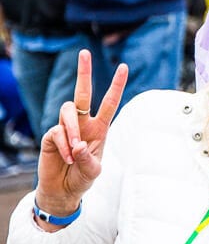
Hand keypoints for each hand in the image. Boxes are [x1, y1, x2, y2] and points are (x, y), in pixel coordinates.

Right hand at [35, 50, 127, 230]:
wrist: (63, 191)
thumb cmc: (82, 178)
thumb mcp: (93, 171)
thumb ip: (88, 158)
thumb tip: (79, 144)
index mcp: (100, 128)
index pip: (109, 103)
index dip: (116, 85)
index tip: (123, 66)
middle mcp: (83, 124)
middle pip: (82, 93)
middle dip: (83, 72)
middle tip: (85, 52)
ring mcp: (66, 128)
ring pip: (68, 111)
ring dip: (73, 130)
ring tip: (75, 151)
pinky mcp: (50, 136)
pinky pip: (57, 132)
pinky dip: (64, 146)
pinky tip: (67, 158)